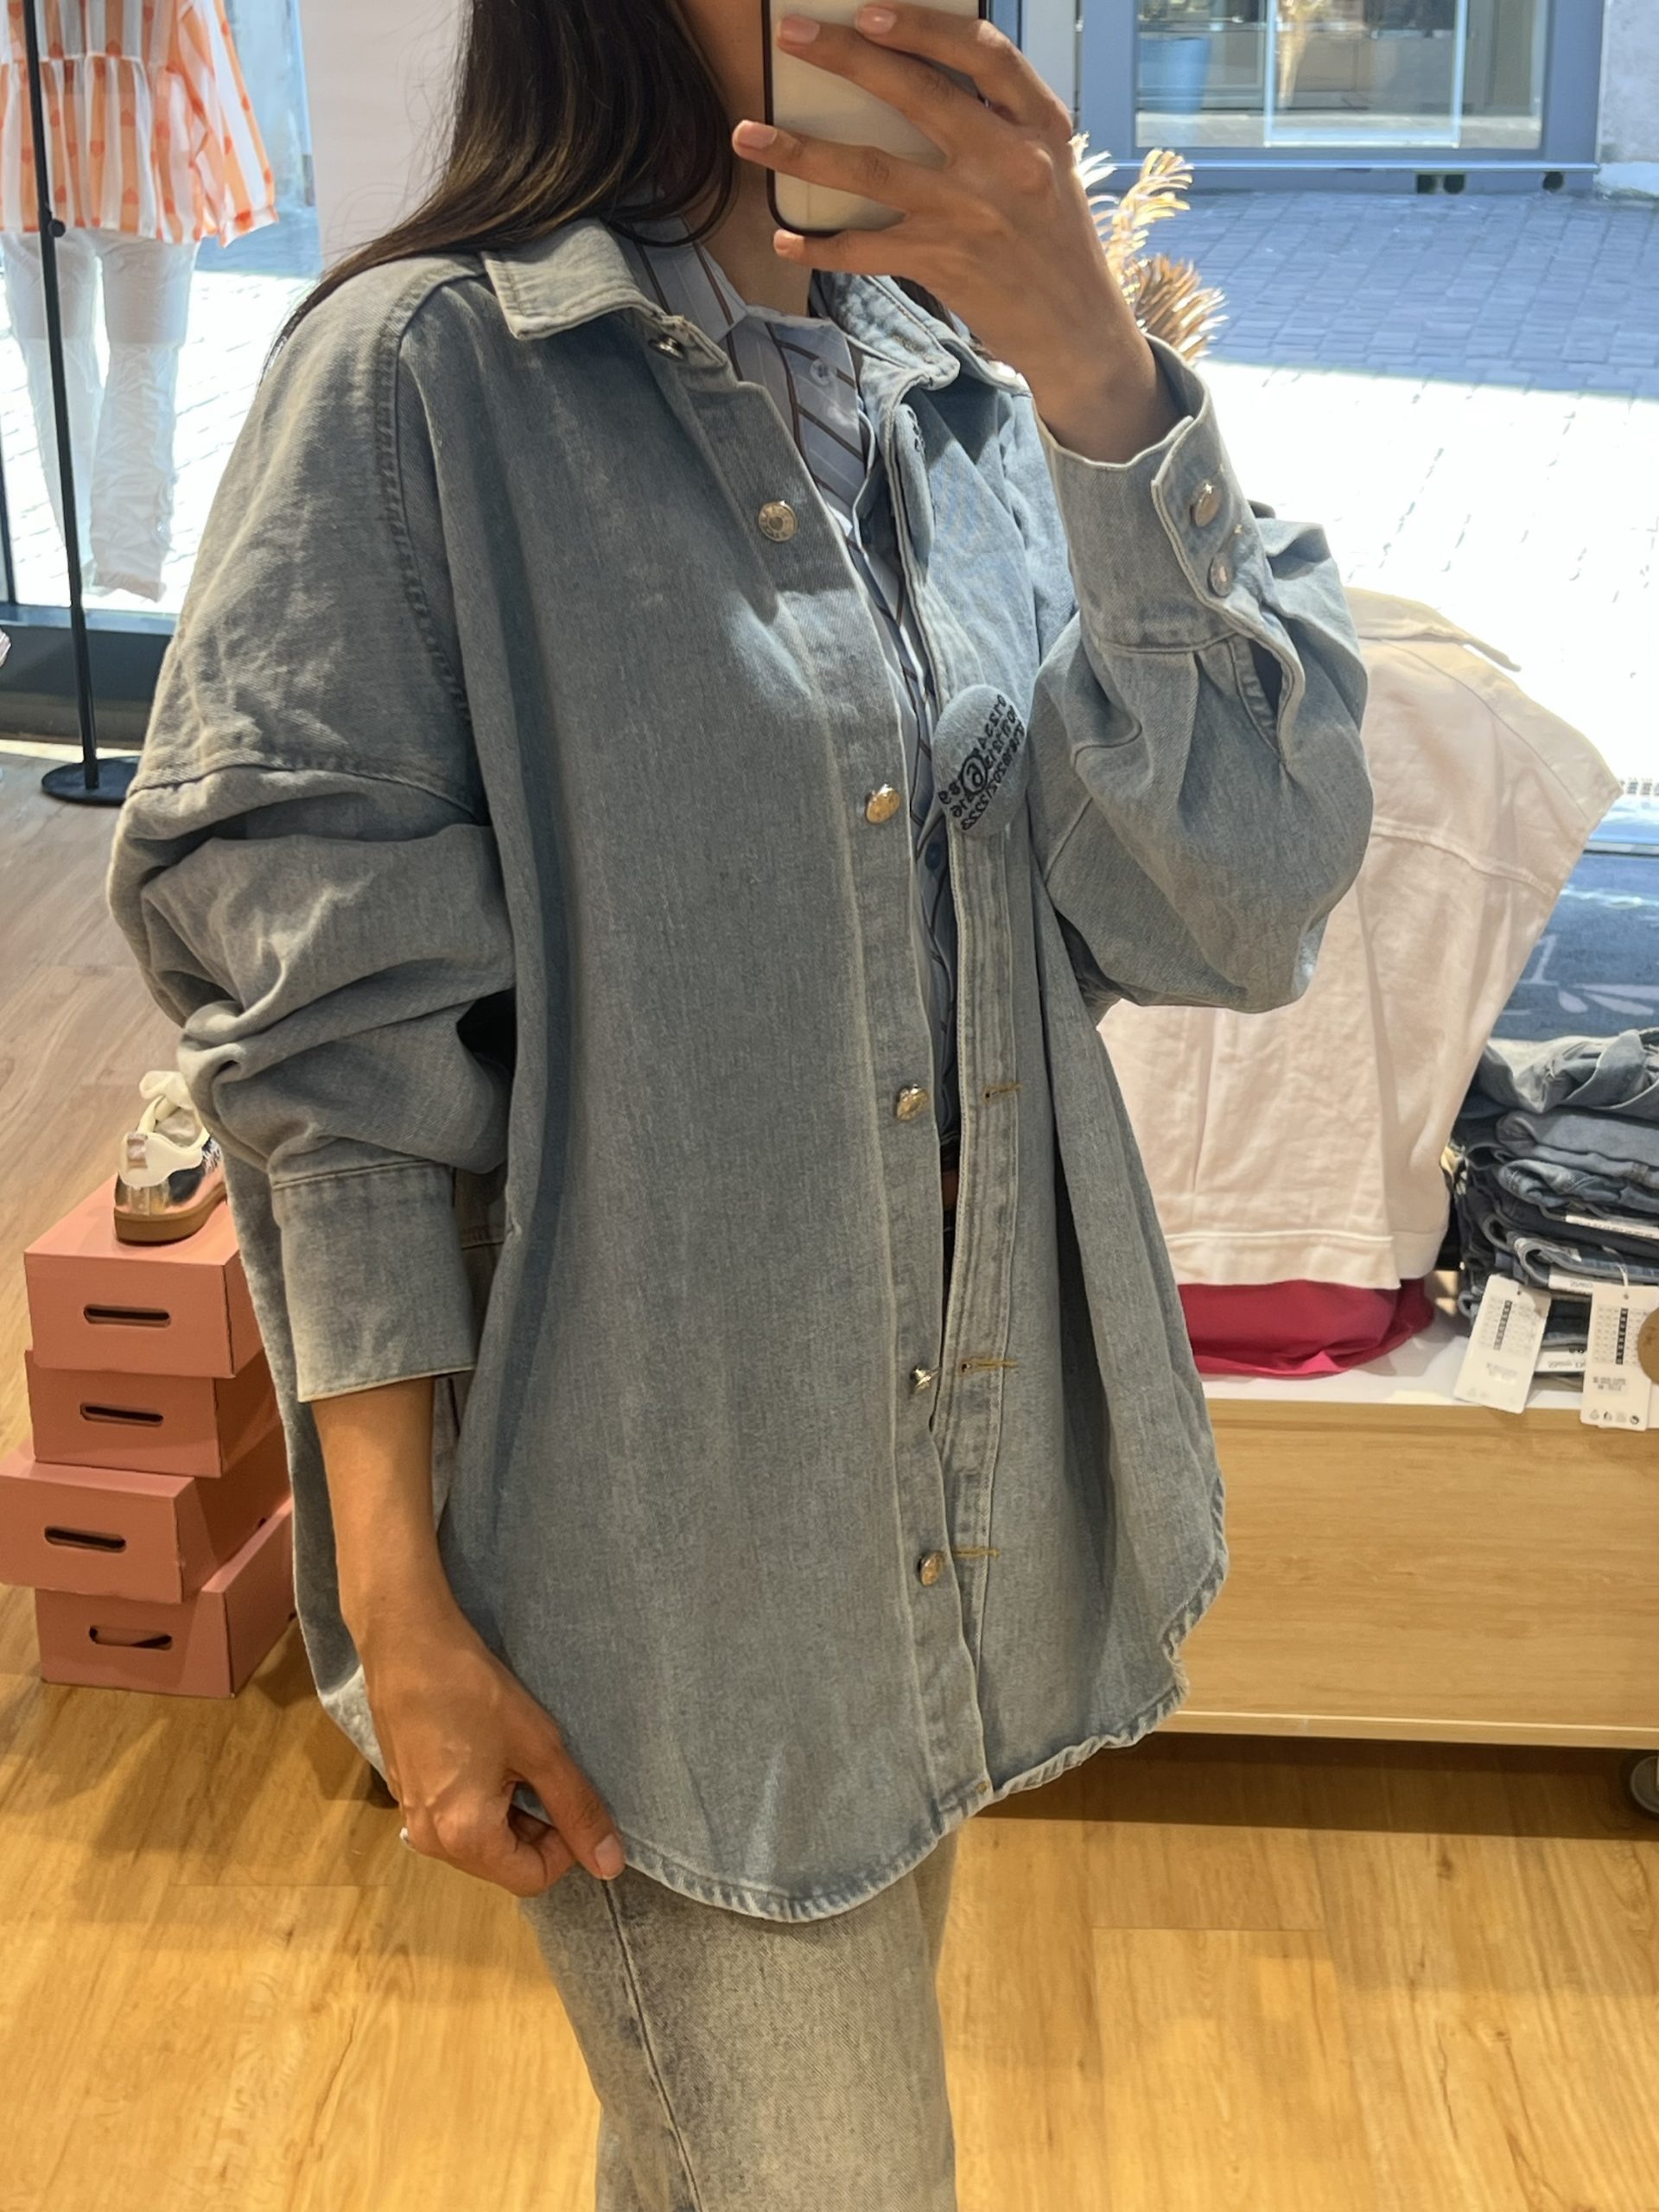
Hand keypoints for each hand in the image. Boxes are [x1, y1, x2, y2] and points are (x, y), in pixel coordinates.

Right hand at [362, 1600, 625, 1897]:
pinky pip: (454, 1817)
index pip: (531, 1879)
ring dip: (510, 1812)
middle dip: (537, 1830)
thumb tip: (610, 1865)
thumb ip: (576, 1809)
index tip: (571, 1797)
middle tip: (546, 1772)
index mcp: (463, 1838)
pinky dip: (481, 1799)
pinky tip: (486, 1751)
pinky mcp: (405, 1791)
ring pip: (480, 1840)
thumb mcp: (540, 1748)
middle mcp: (430, 1841)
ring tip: (516, 1758)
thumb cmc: (476, 1693)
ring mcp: (411, 1817)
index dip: (565, 1847)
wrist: (407, 1643)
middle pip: (503, 1863)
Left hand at [733, 4, 1180, 457]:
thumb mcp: (1049, 167)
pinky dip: (820, 246)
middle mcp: (1006, 163)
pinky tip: (786, 236)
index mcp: (1038, 126)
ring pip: (870, 168)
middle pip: (914, 94)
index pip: (980, 53)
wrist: (1079, 332)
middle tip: (791, 36)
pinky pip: (865, 249)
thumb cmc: (1055, 244)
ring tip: (748, 135)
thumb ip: (1000, 125)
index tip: (869, 11)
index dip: (922, 26)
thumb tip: (919, 82)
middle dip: (844, 58)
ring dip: (801, 150)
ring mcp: (971, 214)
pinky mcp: (943, 264)